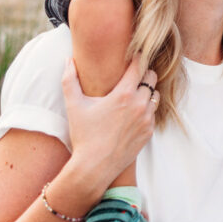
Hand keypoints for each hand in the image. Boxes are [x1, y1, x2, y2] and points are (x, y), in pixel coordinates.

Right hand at [62, 56, 157, 192]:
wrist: (94, 167)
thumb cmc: (83, 135)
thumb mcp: (74, 105)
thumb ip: (69, 80)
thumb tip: (68, 60)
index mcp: (124, 94)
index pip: (140, 65)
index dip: (137, 57)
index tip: (133, 54)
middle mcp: (140, 105)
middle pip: (152, 77)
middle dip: (143, 73)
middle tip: (133, 74)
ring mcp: (146, 119)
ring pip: (155, 95)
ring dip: (147, 92)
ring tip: (133, 93)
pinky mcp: (149, 132)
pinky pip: (153, 113)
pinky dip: (146, 109)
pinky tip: (133, 112)